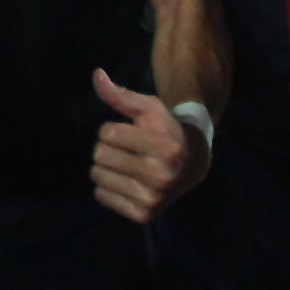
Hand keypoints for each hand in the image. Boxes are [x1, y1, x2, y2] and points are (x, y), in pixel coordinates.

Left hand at [89, 69, 206, 223]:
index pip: (109, 134)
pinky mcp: (144, 214)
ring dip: (103, 166)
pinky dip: (105, 186)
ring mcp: (154, 199)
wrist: (193, 163)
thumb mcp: (148, 108)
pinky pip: (101, 196)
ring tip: (124, 164)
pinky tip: (124, 180)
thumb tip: (97, 75)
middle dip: (106, 147)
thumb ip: (120, 95)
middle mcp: (162, 176)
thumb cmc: (165, 130)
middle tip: (125, 150)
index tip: (126, 132)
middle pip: (100, 155)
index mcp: (166, 147)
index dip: (110, 129)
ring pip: (97, 176)